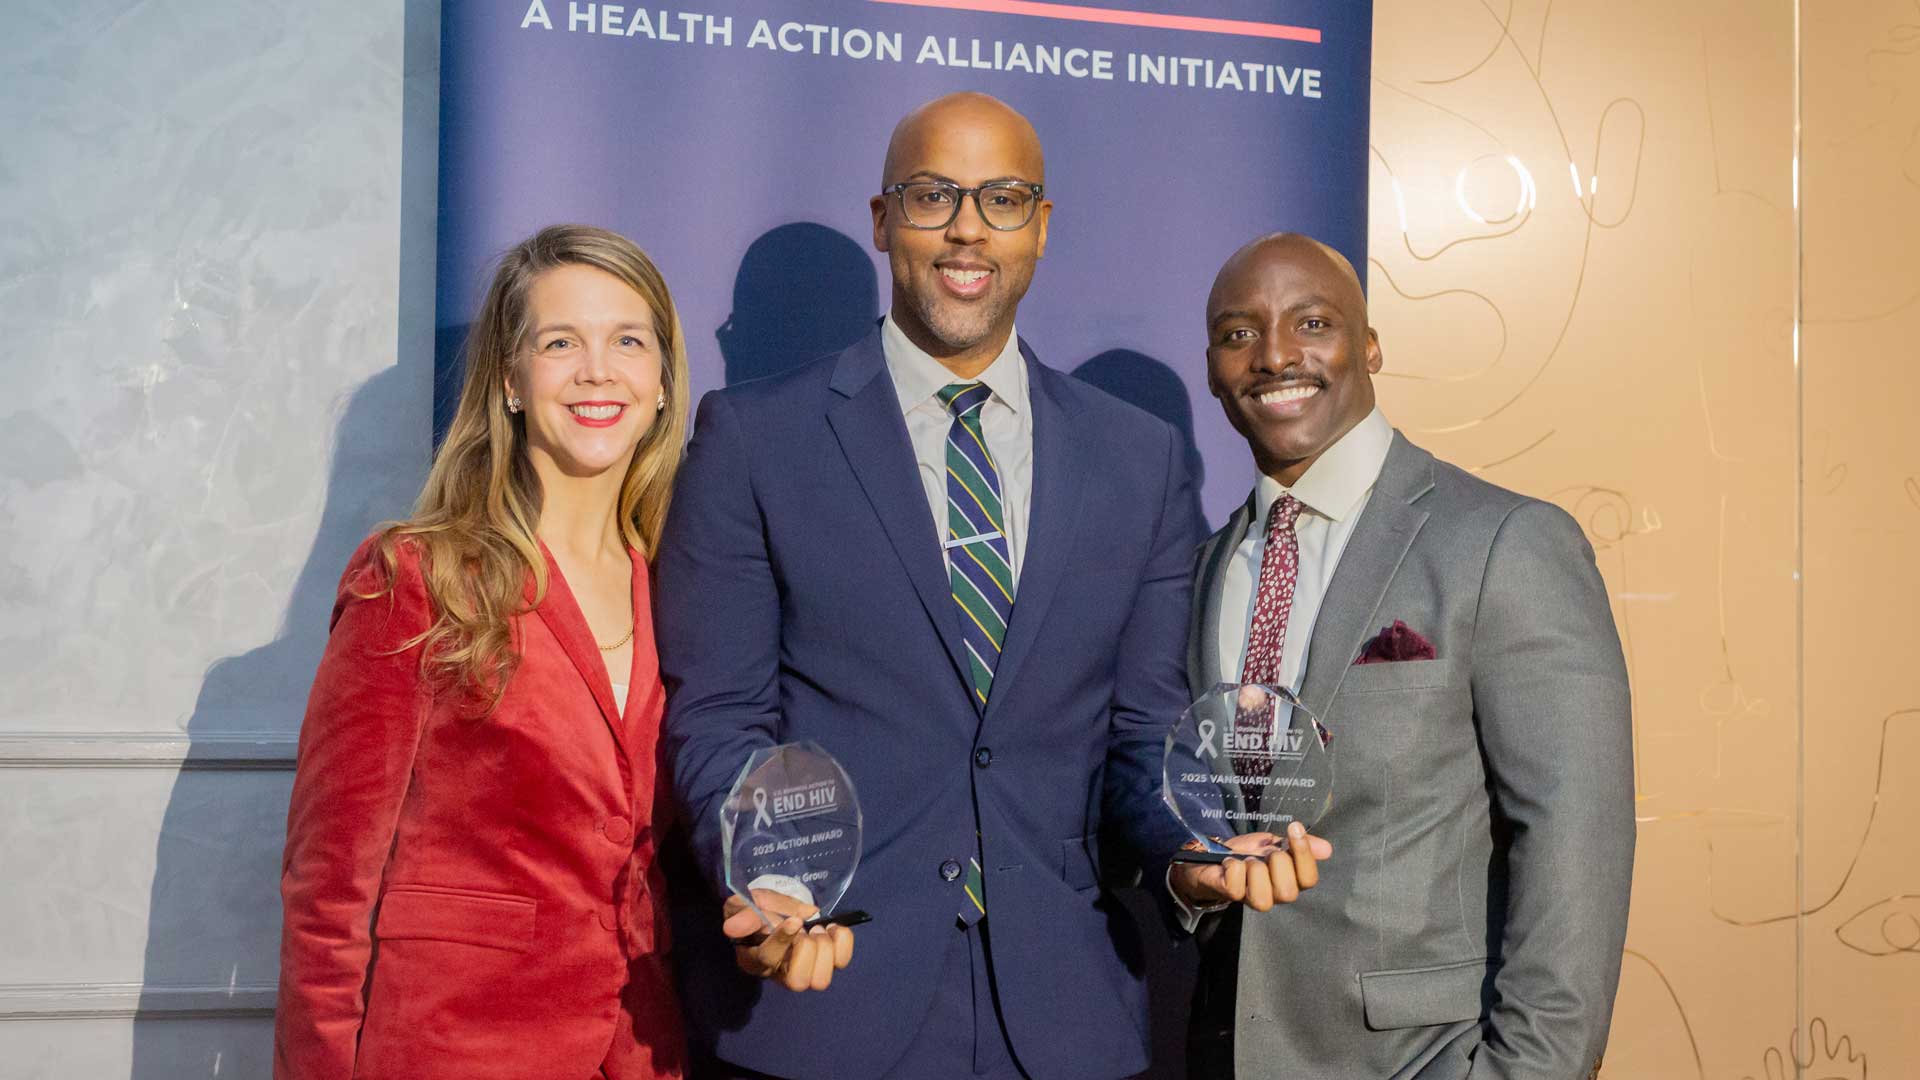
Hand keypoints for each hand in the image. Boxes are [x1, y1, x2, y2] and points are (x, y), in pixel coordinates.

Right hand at [721, 889, 855, 990]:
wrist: (770, 910)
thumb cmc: (754, 911)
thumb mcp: (743, 905)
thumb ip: (743, 915)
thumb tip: (733, 928)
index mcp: (753, 958)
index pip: (767, 959)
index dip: (782, 940)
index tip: (794, 921)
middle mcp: (778, 972)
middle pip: (798, 982)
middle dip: (808, 951)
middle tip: (807, 929)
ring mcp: (803, 972)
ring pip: (820, 981)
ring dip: (825, 950)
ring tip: (818, 929)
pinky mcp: (824, 963)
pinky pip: (841, 962)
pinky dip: (843, 942)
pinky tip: (832, 928)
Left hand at [1169, 822, 1331, 911]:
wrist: (1212, 855)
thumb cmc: (1248, 851)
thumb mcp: (1275, 842)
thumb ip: (1299, 845)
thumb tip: (1327, 849)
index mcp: (1290, 880)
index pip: (1309, 879)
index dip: (1305, 855)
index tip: (1294, 828)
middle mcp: (1275, 895)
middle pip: (1288, 892)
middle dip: (1277, 864)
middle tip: (1266, 852)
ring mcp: (1252, 898)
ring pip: (1263, 898)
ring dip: (1255, 870)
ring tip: (1248, 860)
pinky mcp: (1230, 895)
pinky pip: (1236, 886)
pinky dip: (1234, 867)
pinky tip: (1230, 862)